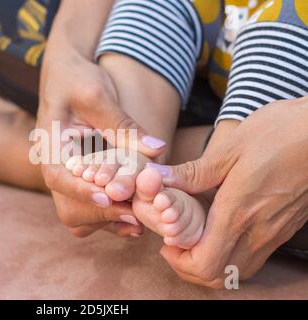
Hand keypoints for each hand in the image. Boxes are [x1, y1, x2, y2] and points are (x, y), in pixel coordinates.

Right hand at [36, 5, 164, 236]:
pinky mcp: (80, 180)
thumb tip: (157, 150)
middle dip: (100, 213)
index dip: (81, 191)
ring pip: (78, 214)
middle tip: (136, 214)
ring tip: (140, 218)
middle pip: (67, 207)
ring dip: (106, 219)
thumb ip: (123, 126)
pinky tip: (136, 212)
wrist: (66, 75)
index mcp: (50, 146)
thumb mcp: (98, 96)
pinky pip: (89, 208)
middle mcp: (55, 167)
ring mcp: (67, 177)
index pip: (58, 176)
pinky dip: (110, 215)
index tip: (108, 197)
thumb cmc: (77, 79)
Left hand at [160, 97, 307, 287]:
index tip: (167, 242)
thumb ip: (193, 172)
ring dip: (211, 263)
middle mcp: (259, 231)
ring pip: (238, 271)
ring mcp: (275, 234)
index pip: (205, 264)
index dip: (179, 262)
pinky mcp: (285, 229)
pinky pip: (254, 257)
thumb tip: (156, 178)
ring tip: (195, 237)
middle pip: (219, 277)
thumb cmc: (280, 133)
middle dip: (190, 267)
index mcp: (238, 211)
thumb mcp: (231, 148)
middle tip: (176, 244)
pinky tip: (221, 230)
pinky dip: (231, 255)